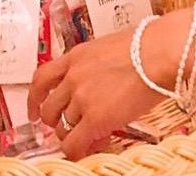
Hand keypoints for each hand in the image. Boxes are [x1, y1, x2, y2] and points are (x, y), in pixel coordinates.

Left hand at [28, 17, 182, 160]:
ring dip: (72, 135)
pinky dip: (78, 151)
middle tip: (68, 127)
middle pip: (49, 108)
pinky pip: (74, 144)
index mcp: (77, 56)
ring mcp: (82, 98)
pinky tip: (90, 149)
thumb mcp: (111, 47)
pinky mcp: (95, 118)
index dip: (34, 98)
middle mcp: (73, 76)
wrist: (161, 52)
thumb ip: (96, 64)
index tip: (35, 109)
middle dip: (56, 121)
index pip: (42, 78)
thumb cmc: (148, 45)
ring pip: (62, 128)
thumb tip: (101, 80)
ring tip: (88, 137)